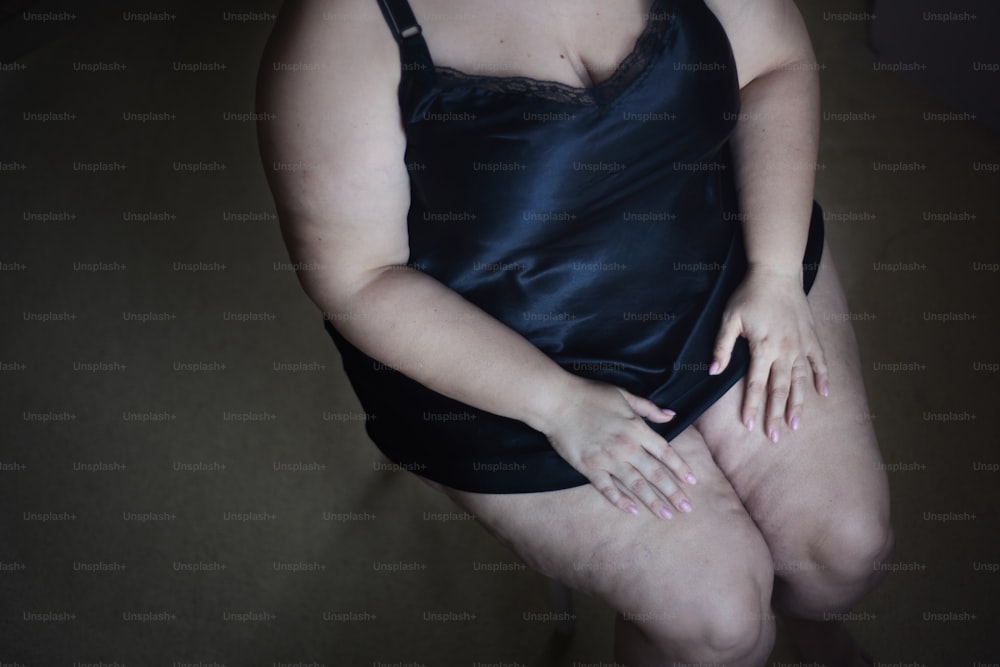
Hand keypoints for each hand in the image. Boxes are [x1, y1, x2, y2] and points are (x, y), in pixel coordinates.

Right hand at [539, 377, 696, 518]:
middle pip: (655, 474)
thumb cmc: (590, 394)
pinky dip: (620, 501)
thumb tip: (671, 415)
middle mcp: (627, 447)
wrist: (557, 401)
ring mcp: (608, 459)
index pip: (665, 452)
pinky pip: (608, 489)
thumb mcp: (624, 395)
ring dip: (652, 501)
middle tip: (687, 508)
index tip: (692, 482)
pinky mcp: (589, 468)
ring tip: (667, 515)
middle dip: (673, 492)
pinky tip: (632, 510)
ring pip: (636, 485)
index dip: (680, 468)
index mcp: (637, 428)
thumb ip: (648, 408)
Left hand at [709, 264, 828, 441]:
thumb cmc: (749, 295)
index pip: (756, 385)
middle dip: (776, 415)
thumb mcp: (729, 318)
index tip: (750, 425)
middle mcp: (785, 351)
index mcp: (763, 348)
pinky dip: (823, 378)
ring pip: (801, 381)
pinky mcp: (812, 337)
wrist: (776, 272)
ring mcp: (801, 345)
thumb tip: (713, 372)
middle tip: (774, 437)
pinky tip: (824, 394)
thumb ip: (722, 347)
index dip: (753, 407)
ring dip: (798, 404)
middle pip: (780, 389)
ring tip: (795, 425)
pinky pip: (820, 361)